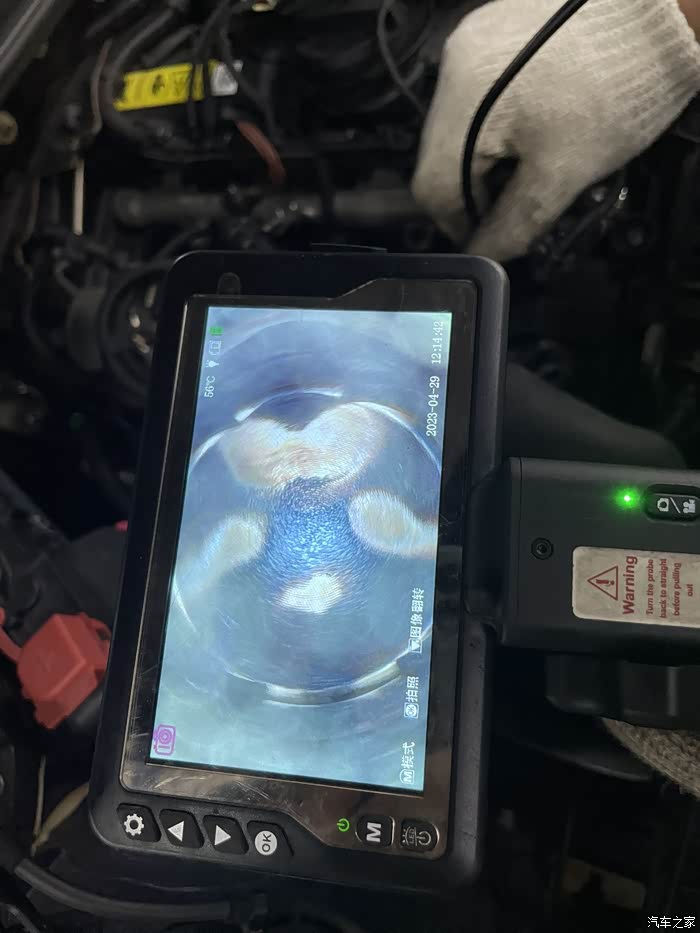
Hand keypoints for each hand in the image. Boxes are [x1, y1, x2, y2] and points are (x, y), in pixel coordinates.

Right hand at [412, 0, 699, 260]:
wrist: (661, 16)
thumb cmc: (620, 85)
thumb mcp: (564, 173)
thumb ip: (516, 224)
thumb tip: (489, 251)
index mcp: (465, 100)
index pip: (433, 188)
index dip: (461, 224)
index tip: (492, 234)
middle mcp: (456, 65)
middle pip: (441, 157)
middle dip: (476, 190)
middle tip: (518, 201)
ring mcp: (471, 45)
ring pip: (458, 129)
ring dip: (487, 158)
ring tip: (531, 160)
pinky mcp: (491, 35)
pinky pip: (477, 97)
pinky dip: (498, 124)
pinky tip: (533, 126)